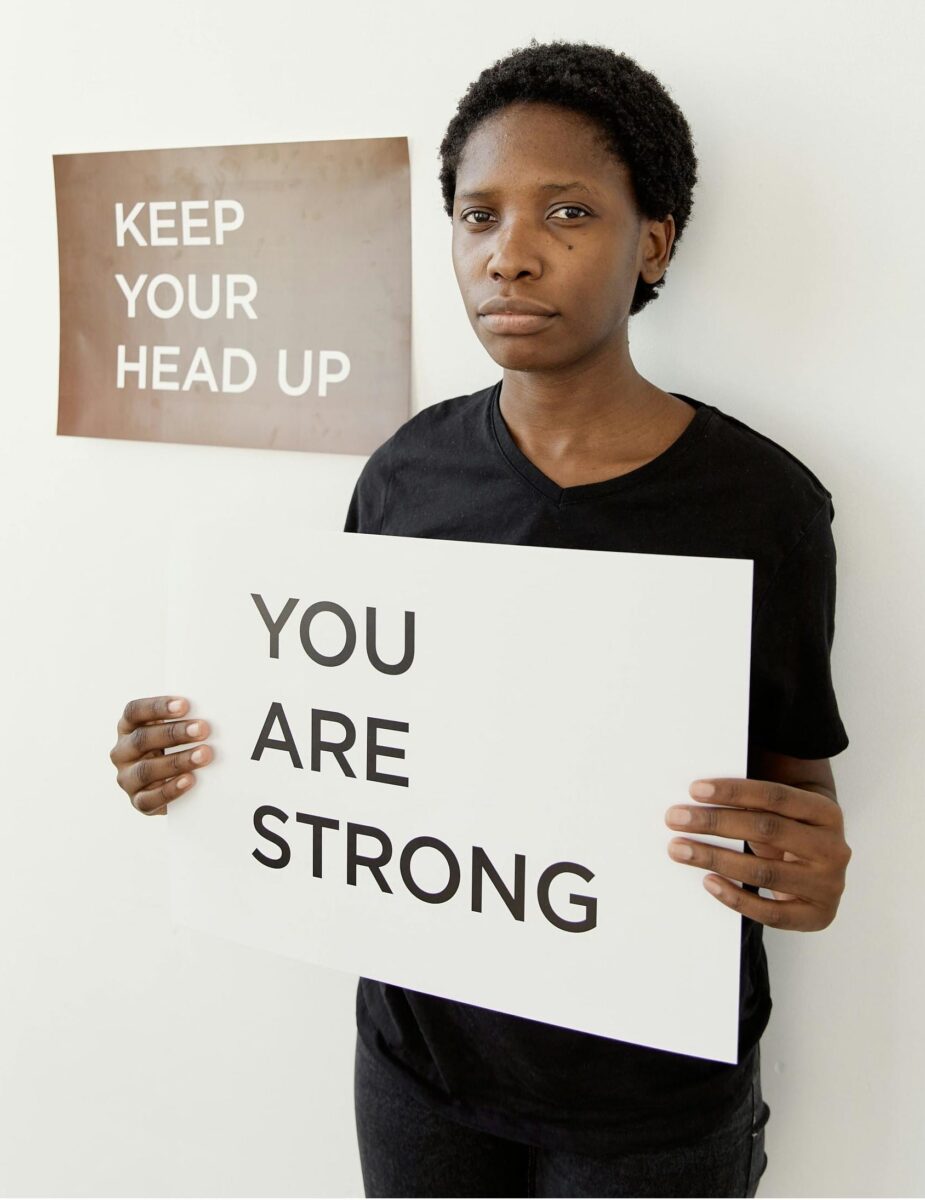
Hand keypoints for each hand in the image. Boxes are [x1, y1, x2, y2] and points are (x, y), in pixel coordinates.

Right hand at [110, 695, 212, 814]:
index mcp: (127, 728)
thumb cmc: (176, 748)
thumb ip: (183, 721)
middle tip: (203, 729)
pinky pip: (150, 798)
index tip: (185, 705)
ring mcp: (127, 778)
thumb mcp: (173, 732)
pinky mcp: (138, 801)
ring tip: (204, 755)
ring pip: (147, 770)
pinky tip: (190, 780)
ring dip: (178, 761)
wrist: (174, 787)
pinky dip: (171, 789)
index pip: (134, 712)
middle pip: (142, 739)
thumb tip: (208, 713)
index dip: (157, 707)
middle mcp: (122, 752)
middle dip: (174, 733)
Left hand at [665, 777, 851, 929]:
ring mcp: (829, 884)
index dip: (734, 792)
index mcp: (827, 812)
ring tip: (680, 849)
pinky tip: (708, 881)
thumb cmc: (791, 837)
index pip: (776, 796)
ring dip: (715, 858)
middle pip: (767, 829)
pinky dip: (735, 897)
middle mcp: (834, 848)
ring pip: (764, 871)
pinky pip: (770, 912)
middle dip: (715, 823)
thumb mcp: (784, 815)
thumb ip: (754, 806)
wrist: (823, 875)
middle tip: (675, 818)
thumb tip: (697, 799)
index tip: (694, 790)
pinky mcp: (818, 916)